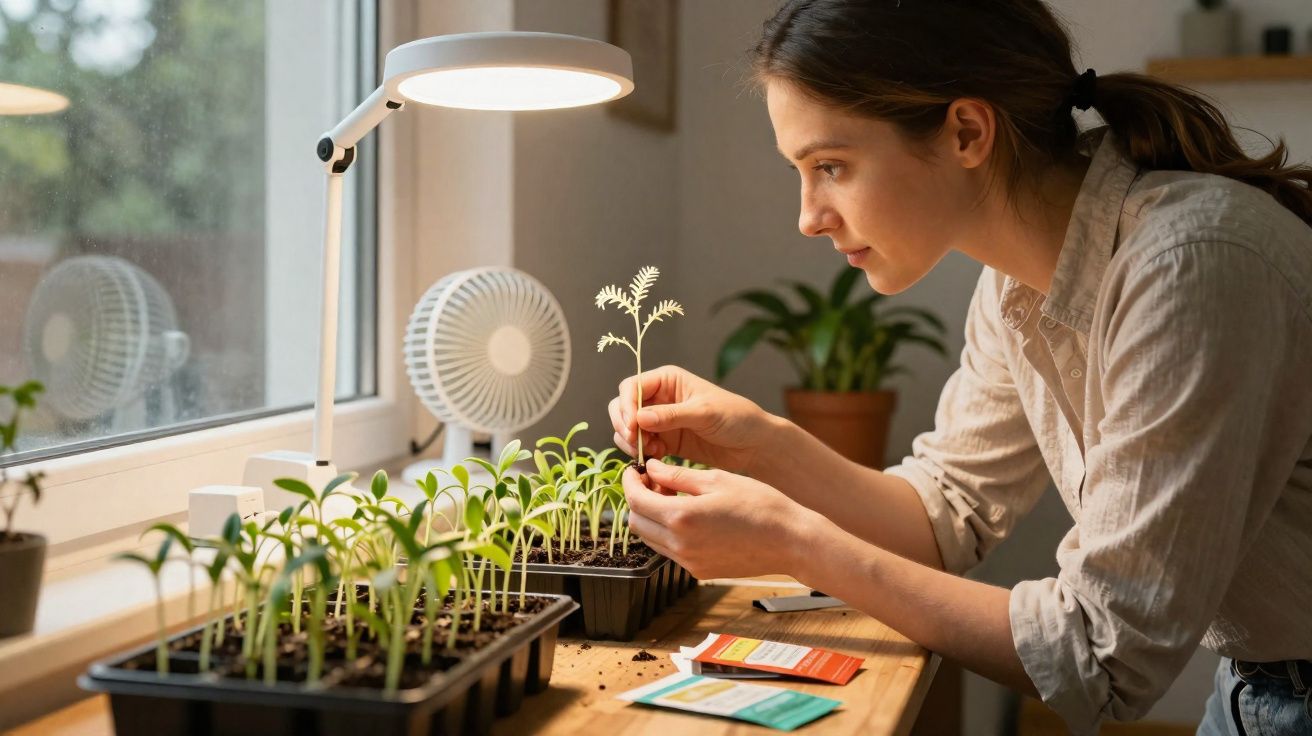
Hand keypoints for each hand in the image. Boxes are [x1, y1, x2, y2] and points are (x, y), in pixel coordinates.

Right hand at [608, 365, 769, 473]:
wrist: (753, 444)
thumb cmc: (735, 418)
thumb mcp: (704, 413)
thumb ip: (672, 415)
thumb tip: (639, 418)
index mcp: (668, 380)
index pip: (631, 387)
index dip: (626, 406)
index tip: (633, 427)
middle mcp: (659, 397)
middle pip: (622, 407)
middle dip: (624, 425)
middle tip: (636, 443)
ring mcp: (659, 420)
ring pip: (627, 428)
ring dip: (632, 442)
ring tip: (653, 451)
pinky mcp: (664, 441)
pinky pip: (640, 446)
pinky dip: (642, 453)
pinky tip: (660, 457)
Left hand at [621, 458, 821, 579]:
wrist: (790, 542)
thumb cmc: (760, 505)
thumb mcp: (717, 479)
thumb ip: (677, 476)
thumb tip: (651, 470)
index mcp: (681, 517)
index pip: (636, 500)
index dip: (630, 482)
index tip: (635, 470)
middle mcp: (680, 545)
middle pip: (637, 522)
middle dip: (638, 499)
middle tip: (655, 481)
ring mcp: (689, 562)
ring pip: (651, 539)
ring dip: (652, 517)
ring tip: (674, 497)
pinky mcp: (699, 571)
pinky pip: (670, 550)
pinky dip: (669, 532)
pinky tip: (689, 516)